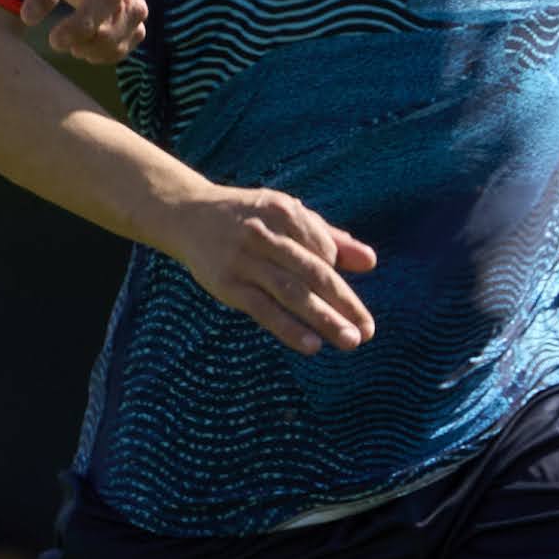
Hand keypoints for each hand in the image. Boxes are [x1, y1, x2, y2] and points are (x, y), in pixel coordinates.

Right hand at [168, 184, 376, 353]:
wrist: (187, 215)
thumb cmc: (248, 217)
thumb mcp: (287, 216)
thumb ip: (329, 238)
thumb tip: (371, 261)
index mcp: (284, 212)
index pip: (324, 250)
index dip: (336, 274)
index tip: (340, 297)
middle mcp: (265, 233)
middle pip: (314, 273)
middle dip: (344, 302)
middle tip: (368, 330)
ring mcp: (244, 260)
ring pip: (292, 293)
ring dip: (324, 319)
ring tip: (350, 340)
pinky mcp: (227, 284)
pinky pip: (263, 309)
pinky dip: (289, 328)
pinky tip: (312, 345)